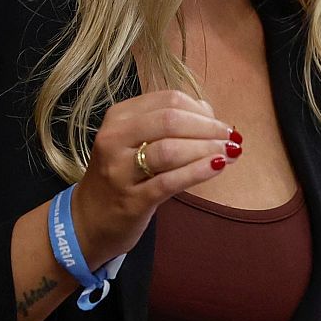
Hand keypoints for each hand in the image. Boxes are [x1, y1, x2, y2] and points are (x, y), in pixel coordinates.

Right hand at [68, 89, 238, 264]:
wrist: (87, 220)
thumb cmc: (121, 176)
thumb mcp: (135, 141)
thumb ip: (168, 124)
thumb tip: (209, 112)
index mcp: (119, 117)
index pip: (168, 100)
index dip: (201, 109)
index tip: (220, 123)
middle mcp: (115, 139)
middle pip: (170, 121)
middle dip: (208, 127)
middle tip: (232, 137)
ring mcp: (120, 171)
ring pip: (170, 149)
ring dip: (207, 148)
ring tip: (231, 152)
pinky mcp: (131, 200)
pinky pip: (169, 181)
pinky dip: (197, 171)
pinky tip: (218, 166)